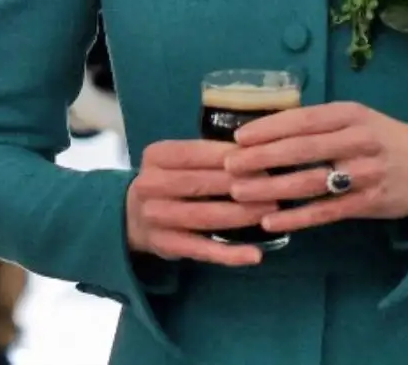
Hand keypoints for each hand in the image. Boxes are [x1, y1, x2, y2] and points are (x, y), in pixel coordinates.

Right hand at [126, 139, 278, 266]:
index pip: (196, 153)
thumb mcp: (177, 161)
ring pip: (204, 216)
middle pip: (201, 184)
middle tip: (275, 187)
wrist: (132, 217)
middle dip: (241, 185)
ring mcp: (154, 216)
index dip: (230, 157)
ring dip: (241, 215)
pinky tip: (255, 255)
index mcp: (156, 156)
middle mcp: (150, 185)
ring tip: (270, 212)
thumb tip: (255, 152)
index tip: (262, 159)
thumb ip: (207, 156)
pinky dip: (229, 254)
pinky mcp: (164, 245)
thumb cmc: (169, 182)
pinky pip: (201, 249)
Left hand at [226, 102, 407, 235]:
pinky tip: (271, 222)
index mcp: (349, 115)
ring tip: (240, 192)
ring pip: (311, 182)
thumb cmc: (380, 137)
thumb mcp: (354, 118)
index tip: (238, 137)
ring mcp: (365, 174)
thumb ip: (317, 123)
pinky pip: (326, 212)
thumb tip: (263, 128)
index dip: (268, 128)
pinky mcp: (369, 203)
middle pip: (302, 149)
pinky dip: (297, 218)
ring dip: (272, 188)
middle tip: (228, 165)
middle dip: (262, 158)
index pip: (302, 120)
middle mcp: (357, 141)